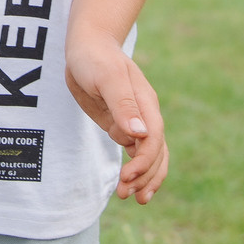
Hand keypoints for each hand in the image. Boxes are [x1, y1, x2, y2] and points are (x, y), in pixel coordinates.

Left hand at [66, 29, 168, 203]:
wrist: (87, 46)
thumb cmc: (96, 58)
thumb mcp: (107, 78)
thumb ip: (123, 105)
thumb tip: (140, 134)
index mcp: (145, 103)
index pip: (153, 139)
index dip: (144, 161)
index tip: (127, 177)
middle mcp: (145, 114)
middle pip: (156, 152)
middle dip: (144, 176)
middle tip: (127, 195)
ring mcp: (135, 121)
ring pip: (149, 155)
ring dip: (143, 177)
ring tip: (130, 197)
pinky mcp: (122, 124)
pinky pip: (136, 151)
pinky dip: (136, 169)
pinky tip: (129, 184)